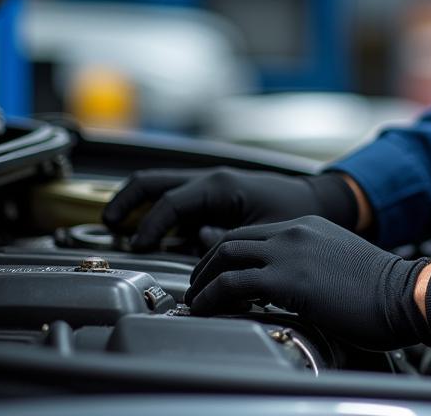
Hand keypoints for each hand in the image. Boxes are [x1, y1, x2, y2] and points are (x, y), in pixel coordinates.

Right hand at [102, 167, 357, 251]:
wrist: (322, 201)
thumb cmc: (296, 213)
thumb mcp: (262, 232)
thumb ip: (226, 244)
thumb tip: (196, 253)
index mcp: (220, 184)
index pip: (170, 203)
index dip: (149, 227)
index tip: (138, 248)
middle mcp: (211, 178)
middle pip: (154, 181)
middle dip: (126, 200)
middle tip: (107, 224)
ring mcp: (211, 185)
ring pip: (161, 187)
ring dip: (139, 205)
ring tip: (120, 229)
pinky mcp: (215, 196)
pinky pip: (177, 200)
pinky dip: (158, 212)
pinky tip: (154, 236)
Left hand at [184, 215, 430, 349]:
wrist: (404, 293)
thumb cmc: (379, 290)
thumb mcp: (336, 264)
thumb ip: (308, 265)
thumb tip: (284, 289)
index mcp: (307, 225)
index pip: (251, 233)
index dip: (225, 254)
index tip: (214, 276)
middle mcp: (294, 230)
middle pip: (231, 239)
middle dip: (206, 265)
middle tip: (196, 288)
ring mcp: (289, 251)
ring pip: (225, 255)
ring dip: (202, 281)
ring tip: (194, 301)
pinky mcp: (287, 278)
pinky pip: (232, 284)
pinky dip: (211, 297)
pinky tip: (205, 310)